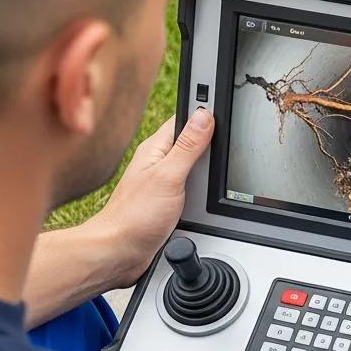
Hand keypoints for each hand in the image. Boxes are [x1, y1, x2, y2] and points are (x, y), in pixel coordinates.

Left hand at [88, 110, 213, 288]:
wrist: (119, 253)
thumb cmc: (134, 217)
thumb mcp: (168, 176)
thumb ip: (188, 147)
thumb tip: (204, 116)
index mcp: (156, 149)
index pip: (185, 119)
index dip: (204, 108)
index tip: (221, 96)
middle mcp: (160, 163)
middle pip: (194, 142)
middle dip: (212, 138)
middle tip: (231, 123)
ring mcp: (166, 183)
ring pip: (196, 166)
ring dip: (209, 166)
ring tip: (225, 151)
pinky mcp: (171, 203)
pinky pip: (193, 187)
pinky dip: (205, 187)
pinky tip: (212, 188)